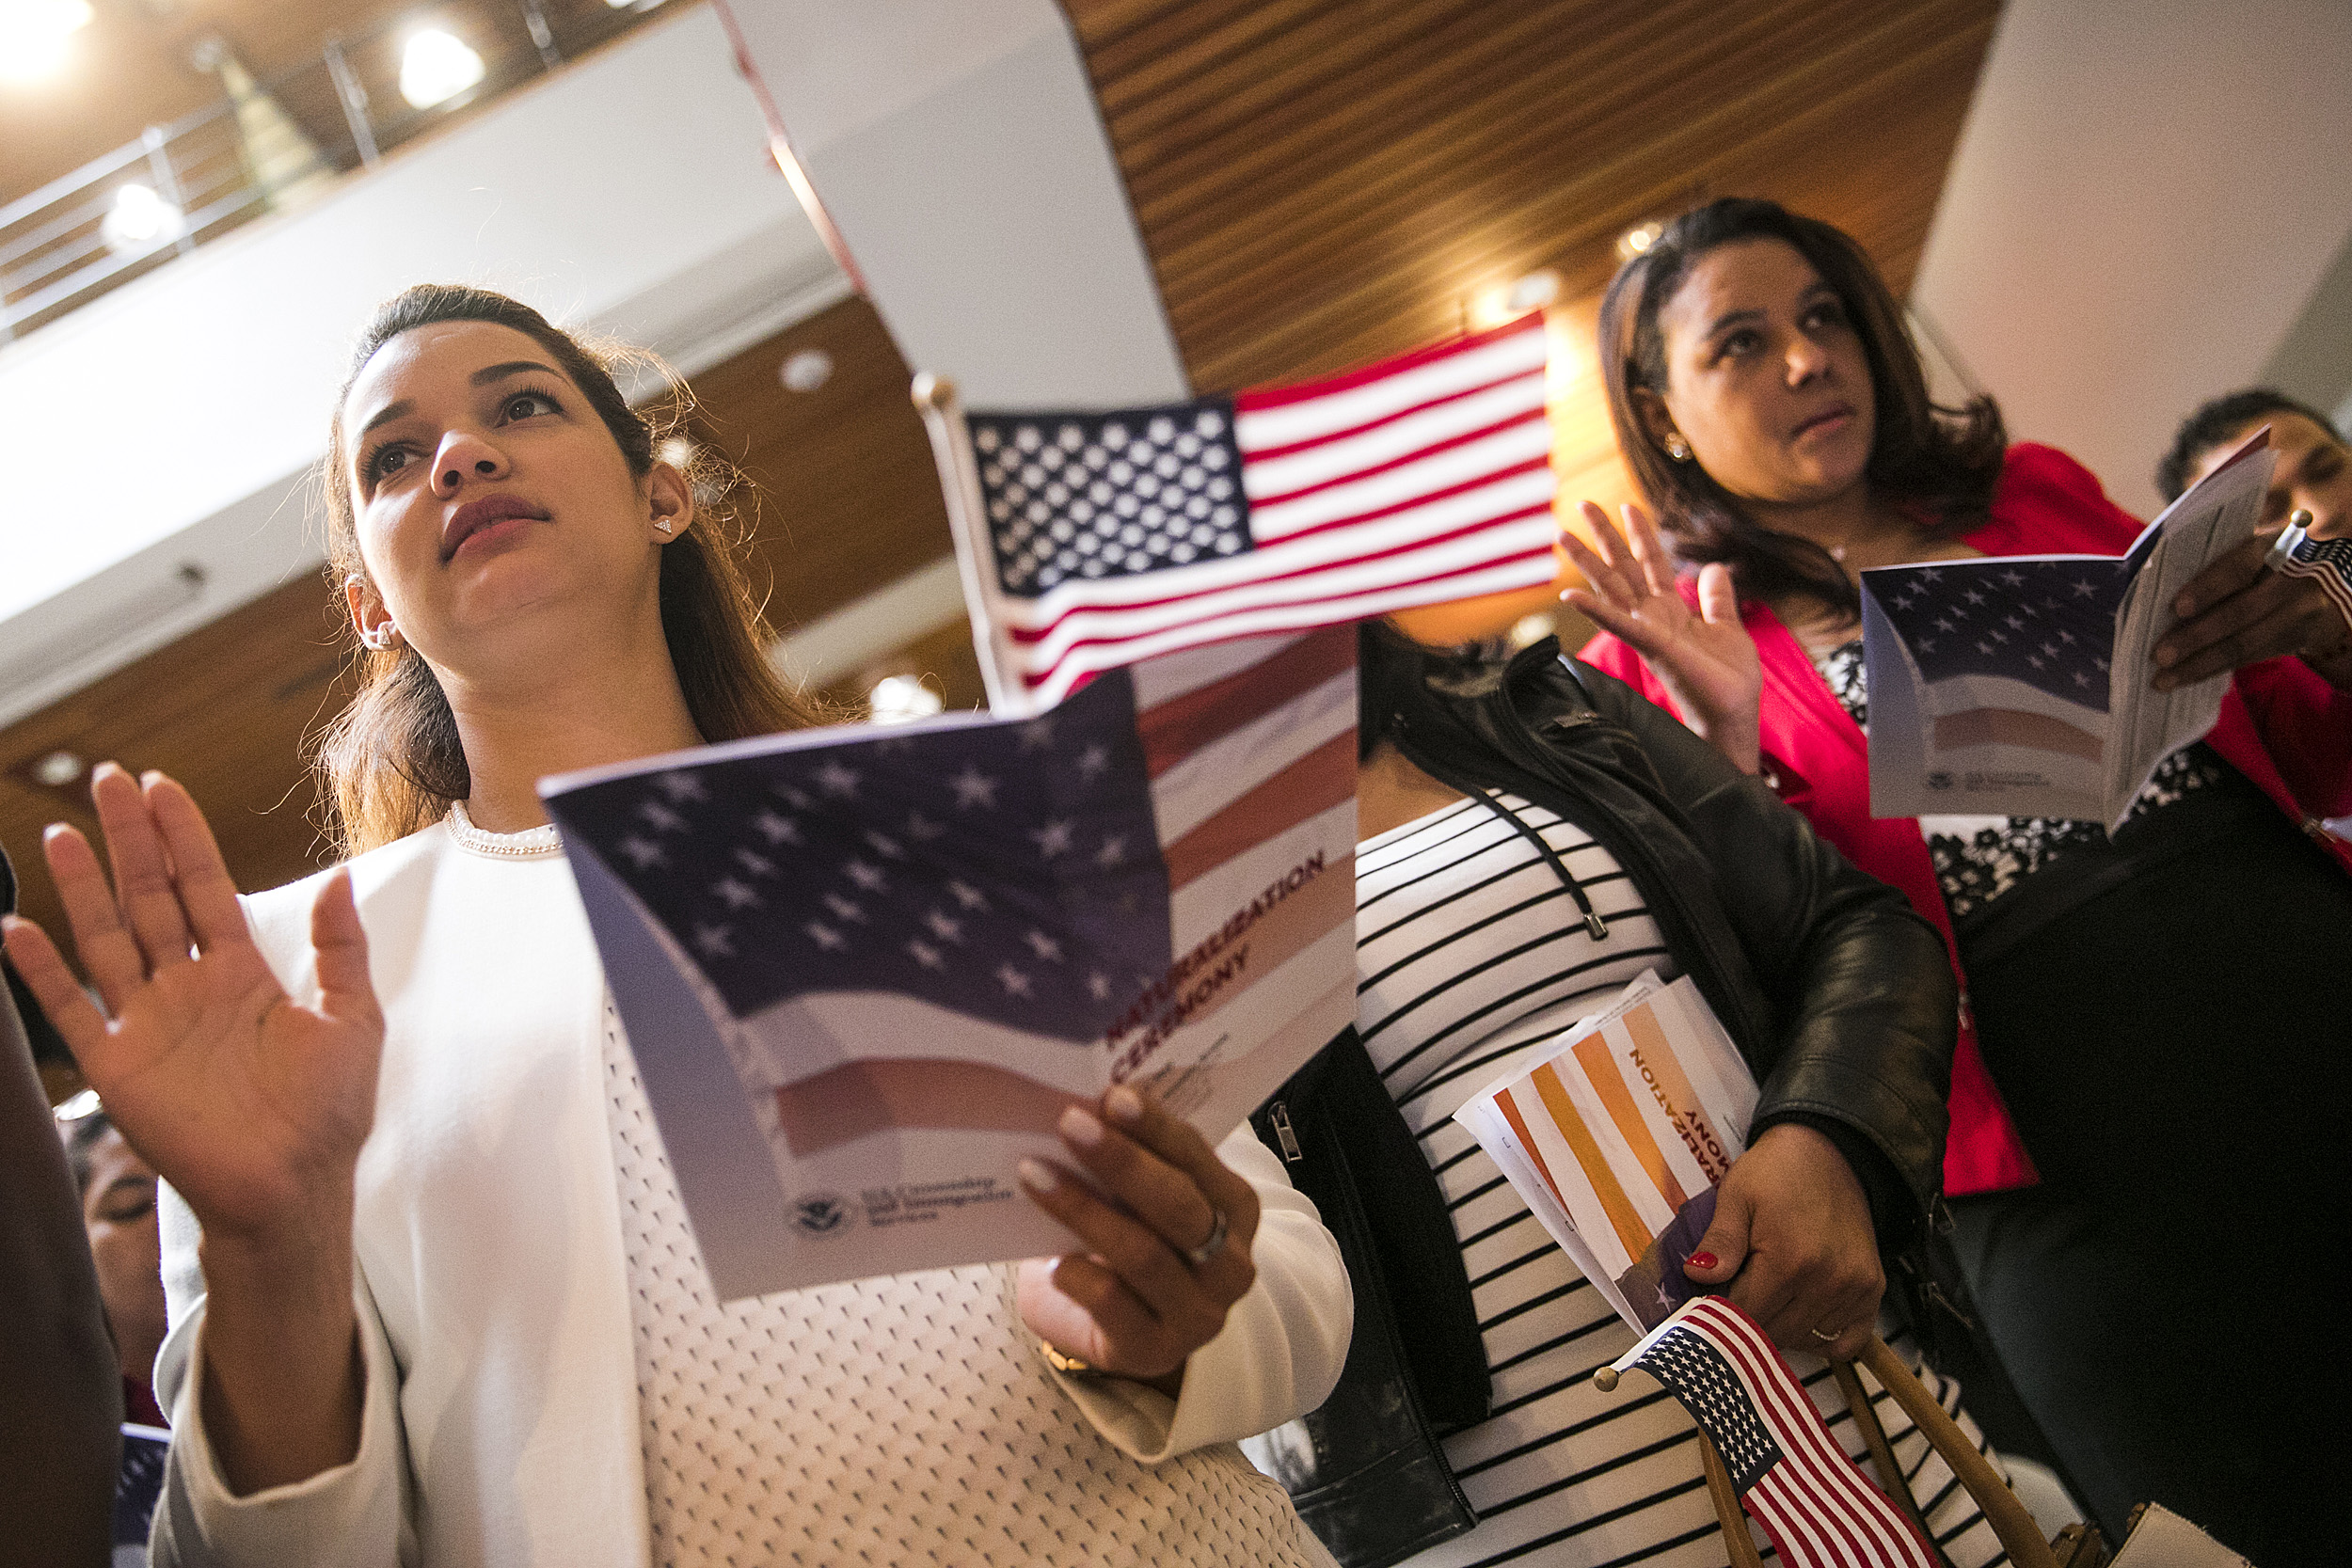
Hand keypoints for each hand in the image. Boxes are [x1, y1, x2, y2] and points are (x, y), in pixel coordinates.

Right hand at [0, 765, 383, 1245]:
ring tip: (63, 833)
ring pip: (107, 938)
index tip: (160, 786)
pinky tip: (17, 928)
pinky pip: (72, 1010)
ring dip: (85, 887)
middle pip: (151, 898)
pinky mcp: (119, 1066)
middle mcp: (189, 989)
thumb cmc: (329, 1112)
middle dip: (131, 840)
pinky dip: (41, 972)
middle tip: (107, 778)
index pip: (205, 888)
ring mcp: (149, 1023)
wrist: (295, 1186)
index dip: (183, 838)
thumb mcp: (352, 1019)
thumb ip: (341, 949)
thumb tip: (341, 875)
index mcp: (243, 974)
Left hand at [1016, 1084, 1260, 1390]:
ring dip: (1085, 1210)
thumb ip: (1133, 1158)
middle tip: (1070, 1125)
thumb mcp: (1140, 1196)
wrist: (1110, 1324)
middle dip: (1123, 1162)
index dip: (1156, 1128)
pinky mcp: (1155, 1350)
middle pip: (1179, 1206)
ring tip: (1035, 1174)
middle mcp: (1230, 1263)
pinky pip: (1116, 1308)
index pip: (1198, 1159)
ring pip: (1145, 1255)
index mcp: (1234, 1209)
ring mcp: (1198, 1314)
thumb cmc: (1125, 1236)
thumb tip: (1085, 1104)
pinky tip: (1052, 1260)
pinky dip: (1081, 1277)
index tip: (1112, 1096)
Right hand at [1560, 501, 1763, 771]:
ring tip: (1563, 534)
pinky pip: (1619, 624)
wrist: (1733, 714)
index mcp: (1670, 611)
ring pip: (1612, 588)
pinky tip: (1570, 595)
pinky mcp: (1651, 646)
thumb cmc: (1728, 680)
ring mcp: (1647, 631)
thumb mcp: (1728, 627)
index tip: (1627, 505)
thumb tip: (1714, 566)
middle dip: (1604, 535)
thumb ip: (1716, 597)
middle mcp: (1652, 618)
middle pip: (1623, 567)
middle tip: (1582, 503)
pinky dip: (1594, 609)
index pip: (1650, 563)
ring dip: (1586, 562)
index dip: (1640, 533)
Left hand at [1681, 1123, 1882, 1360]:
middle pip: (1774, 1333)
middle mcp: (1827, 1282)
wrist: (1832, 1151)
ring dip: (1782, 1329)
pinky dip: (1822, 1339)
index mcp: (1789, 1259)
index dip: (1720, 1309)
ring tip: (1769, 1296)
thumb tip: (1696, 1278)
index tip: (1710, 1298)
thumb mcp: (1737, 1196)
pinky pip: (1845, 1341)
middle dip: (1748, 1320)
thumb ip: (1720, 1241)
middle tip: (1738, 1293)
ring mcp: (1855, 1289)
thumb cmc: (1775, 1172)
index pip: (1744, 1314)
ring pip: (1806, 1340)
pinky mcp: (1873, 1290)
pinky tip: (1802, 1314)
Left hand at [2154, 530, 2351, 691]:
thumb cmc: (2269, 566)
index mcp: (2274, 547)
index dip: (2208, 587)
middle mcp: (2293, 577)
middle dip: (2196, 637)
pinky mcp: (2299, 639)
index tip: (2176, 608)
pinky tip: (2187, 678)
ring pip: (2246, 642)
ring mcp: (2301, 610)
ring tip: (2164, 678)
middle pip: (2241, 611)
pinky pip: (2252, 657)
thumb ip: (2220, 564)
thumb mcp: (2256, 553)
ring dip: (2201, 663)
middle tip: (2159, 655)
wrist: (2328, 587)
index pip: (2238, 567)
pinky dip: (2216, 669)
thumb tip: (2153, 584)